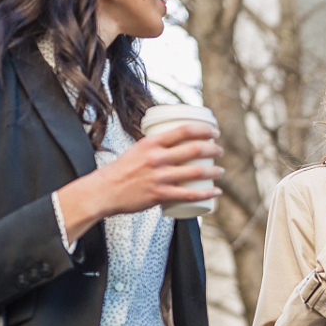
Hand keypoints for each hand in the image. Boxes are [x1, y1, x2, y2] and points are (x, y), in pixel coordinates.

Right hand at [55, 122, 221, 242]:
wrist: (104, 191)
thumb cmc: (120, 171)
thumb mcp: (137, 150)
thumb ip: (155, 146)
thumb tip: (174, 142)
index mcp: (151, 143)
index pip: (184, 130)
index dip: (204, 130)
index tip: (214, 132)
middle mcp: (157, 158)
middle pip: (194, 149)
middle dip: (213, 149)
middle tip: (219, 151)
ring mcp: (160, 177)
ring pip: (196, 171)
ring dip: (214, 171)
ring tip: (220, 171)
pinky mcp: (160, 195)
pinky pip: (190, 194)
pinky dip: (207, 193)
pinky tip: (216, 191)